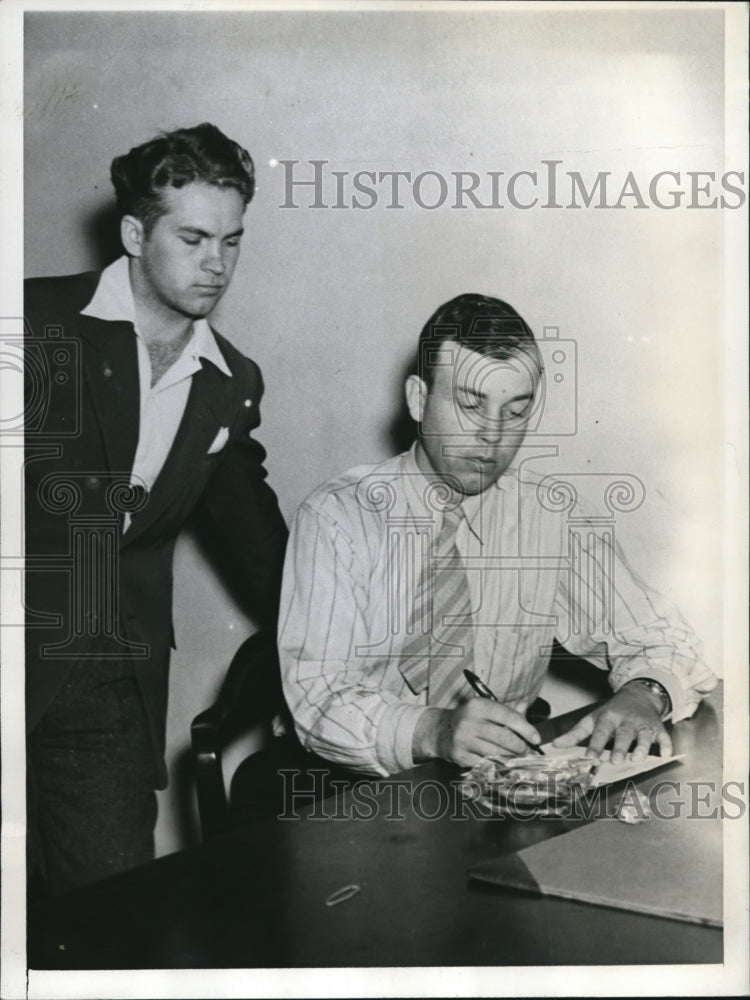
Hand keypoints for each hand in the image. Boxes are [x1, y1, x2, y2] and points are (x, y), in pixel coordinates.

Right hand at [413, 698, 541, 767]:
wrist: (440, 730)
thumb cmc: (469, 719)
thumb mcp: (485, 710)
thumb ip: (506, 718)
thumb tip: (530, 735)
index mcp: (478, 706)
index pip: (509, 717)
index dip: (526, 729)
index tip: (536, 739)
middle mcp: (469, 722)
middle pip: (505, 739)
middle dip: (520, 747)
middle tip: (526, 751)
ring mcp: (464, 740)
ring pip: (498, 754)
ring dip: (511, 758)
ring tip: (516, 757)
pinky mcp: (460, 756)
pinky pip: (486, 764)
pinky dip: (498, 766)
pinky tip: (501, 764)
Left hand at [552, 686, 671, 763]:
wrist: (638, 695)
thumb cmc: (612, 712)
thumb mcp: (592, 719)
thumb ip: (575, 734)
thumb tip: (555, 745)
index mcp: (608, 718)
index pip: (600, 732)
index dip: (595, 745)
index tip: (590, 758)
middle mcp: (626, 721)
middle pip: (623, 735)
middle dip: (620, 747)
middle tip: (616, 760)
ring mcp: (643, 724)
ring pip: (644, 736)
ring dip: (642, 747)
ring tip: (638, 758)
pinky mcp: (658, 728)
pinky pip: (664, 736)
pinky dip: (666, 745)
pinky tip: (666, 753)